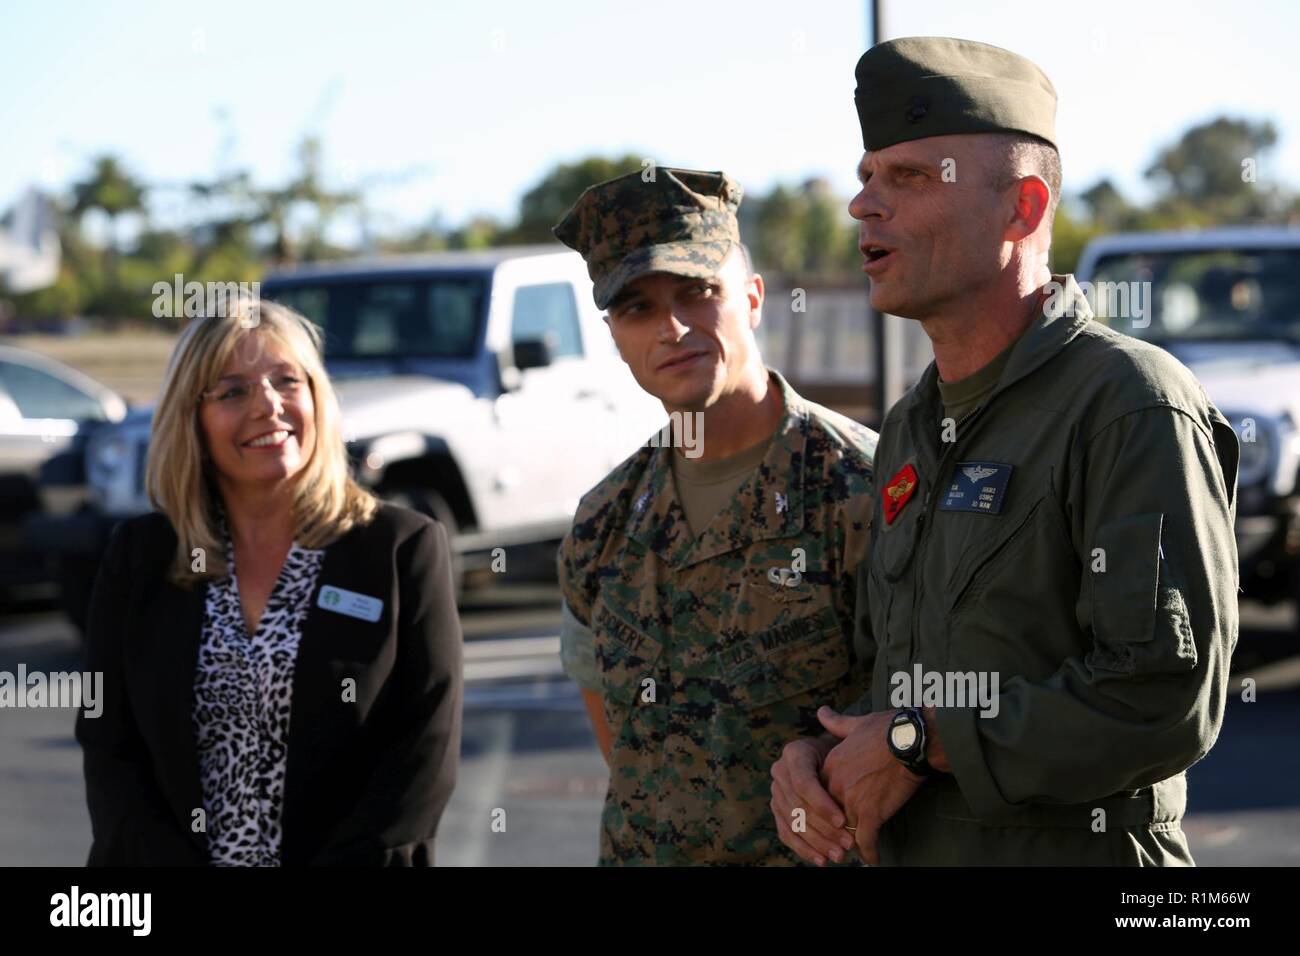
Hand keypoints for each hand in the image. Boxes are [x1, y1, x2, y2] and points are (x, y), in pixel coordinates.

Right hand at [769, 734, 855, 865]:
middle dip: (824, 829)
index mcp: (793, 753)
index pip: (804, 783)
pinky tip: (820, 860)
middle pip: (799, 807)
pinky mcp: (777, 811)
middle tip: (847, 844)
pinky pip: (786, 833)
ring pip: (793, 823)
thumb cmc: (841, 750)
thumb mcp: (841, 738)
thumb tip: (825, 712)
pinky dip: (803, 849)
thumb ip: (837, 726)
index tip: (842, 820)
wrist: (830, 758)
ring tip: (838, 856)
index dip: (822, 804)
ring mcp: (776, 793)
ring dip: (816, 843)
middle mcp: (779, 772)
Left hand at [818, 707, 926, 864]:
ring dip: (847, 845)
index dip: (822, 808)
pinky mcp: (872, 813)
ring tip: (850, 853)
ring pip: (843, 832)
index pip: (816, 795)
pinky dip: (869, 853)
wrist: (909, 740)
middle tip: (834, 843)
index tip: (827, 816)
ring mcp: (852, 801)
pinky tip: (873, 860)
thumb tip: (822, 712)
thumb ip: (836, 723)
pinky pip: (866, 841)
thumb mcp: (856, 723)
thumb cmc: (886, 728)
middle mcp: (835, 785)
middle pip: (826, 817)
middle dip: (830, 832)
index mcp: (830, 766)